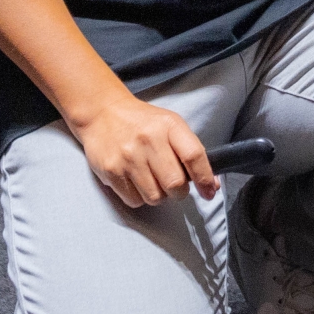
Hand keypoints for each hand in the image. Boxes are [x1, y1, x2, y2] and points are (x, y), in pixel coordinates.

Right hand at [72, 93, 218, 208]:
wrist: (102, 113)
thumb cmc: (142, 122)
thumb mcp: (170, 125)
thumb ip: (190, 151)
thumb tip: (211, 184)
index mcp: (169, 126)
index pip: (194, 156)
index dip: (205, 178)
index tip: (209, 191)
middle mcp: (149, 140)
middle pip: (175, 183)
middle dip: (179, 192)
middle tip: (174, 185)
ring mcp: (129, 157)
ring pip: (155, 197)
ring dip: (159, 195)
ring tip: (152, 179)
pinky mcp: (111, 171)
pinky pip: (134, 200)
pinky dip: (139, 197)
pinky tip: (136, 181)